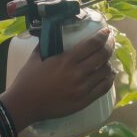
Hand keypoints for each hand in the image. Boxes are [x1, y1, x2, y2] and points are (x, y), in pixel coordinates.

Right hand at [0, 27, 116, 129]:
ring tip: (108, 59)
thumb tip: (51, 34)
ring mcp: (82, 88)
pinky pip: (103, 88)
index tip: (107, 31)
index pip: (92, 44)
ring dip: (109, 63)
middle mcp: (77, 73)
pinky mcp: (84, 101)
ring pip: (105, 71)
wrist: (25, 104)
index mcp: (66, 60)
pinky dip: (109, 79)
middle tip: (111, 41)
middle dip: (110, 45)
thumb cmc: (27, 80)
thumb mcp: (36, 57)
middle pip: (102, 55)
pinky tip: (109, 75)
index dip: (103, 36)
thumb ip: (46, 45)